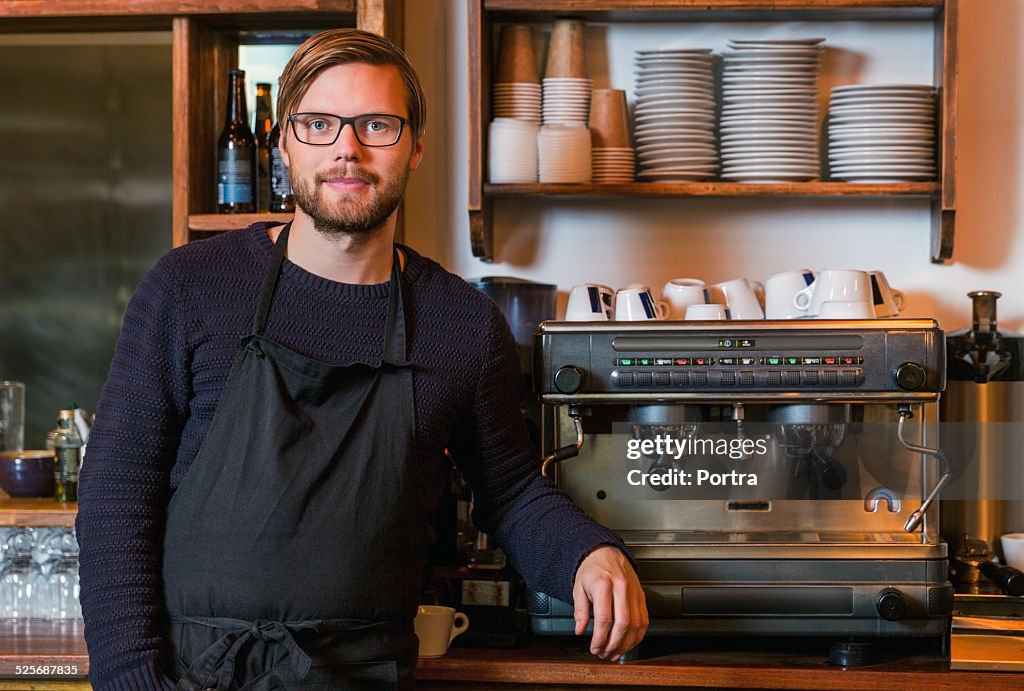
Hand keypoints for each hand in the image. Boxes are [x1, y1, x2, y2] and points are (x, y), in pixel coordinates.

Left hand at [572, 545, 647, 659]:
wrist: (606, 552)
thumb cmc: (592, 569)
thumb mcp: (578, 587)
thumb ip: (579, 610)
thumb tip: (579, 630)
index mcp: (603, 584)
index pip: (604, 619)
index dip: (600, 638)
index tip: (594, 647)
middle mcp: (621, 588)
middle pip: (622, 624)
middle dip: (613, 644)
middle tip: (605, 653)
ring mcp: (634, 592)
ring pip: (636, 625)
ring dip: (626, 644)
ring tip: (615, 653)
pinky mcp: (641, 596)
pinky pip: (644, 620)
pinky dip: (637, 636)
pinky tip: (628, 642)